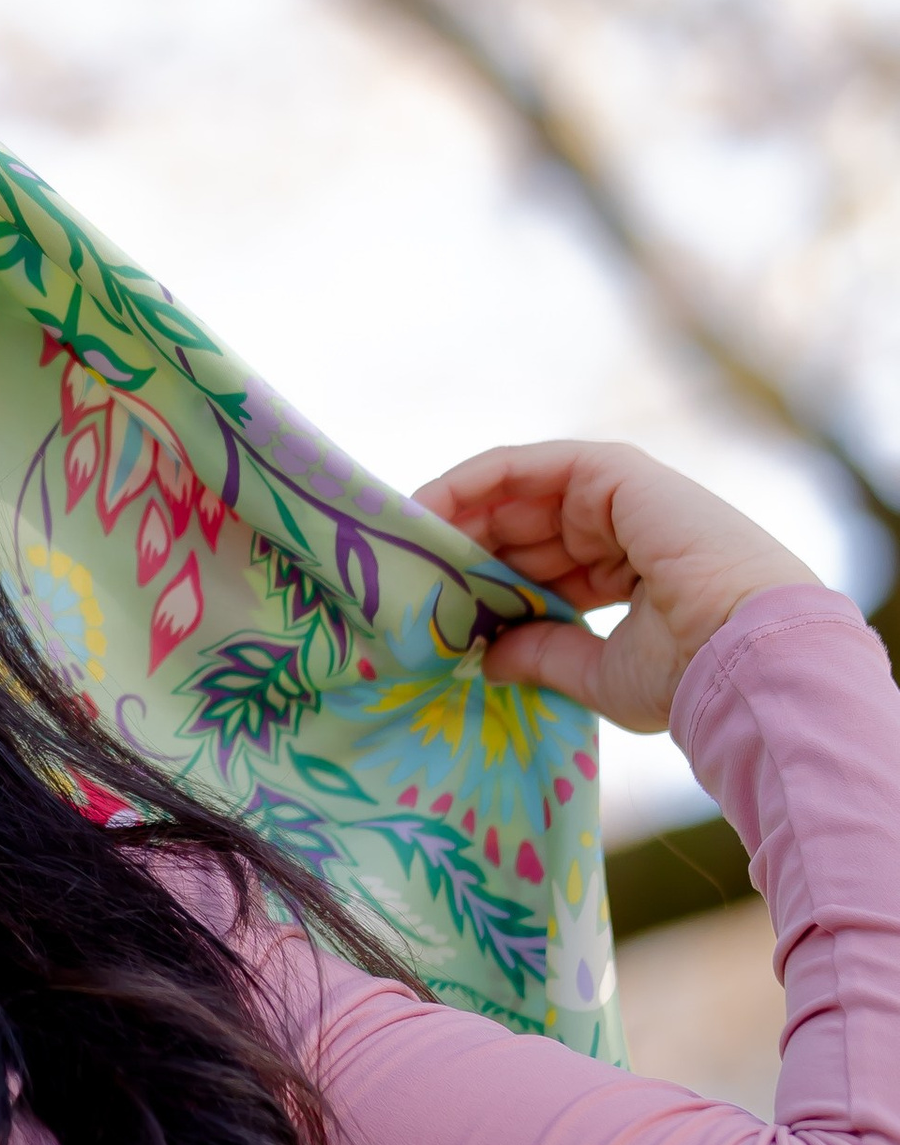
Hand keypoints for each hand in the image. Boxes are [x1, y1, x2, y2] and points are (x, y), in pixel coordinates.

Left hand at [414, 440, 819, 730]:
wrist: (750, 657)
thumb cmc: (688, 676)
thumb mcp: (598, 672)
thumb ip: (542, 653)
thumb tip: (485, 657)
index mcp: (629, 574)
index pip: (536, 568)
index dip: (480, 583)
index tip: (424, 607)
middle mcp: (623, 527)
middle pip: (517, 528)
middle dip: (457, 550)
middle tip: (395, 575)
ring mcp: (619, 495)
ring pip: (513, 496)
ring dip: (453, 517)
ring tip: (397, 546)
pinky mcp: (611, 471)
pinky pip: (523, 467)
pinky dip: (471, 482)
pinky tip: (427, 510)